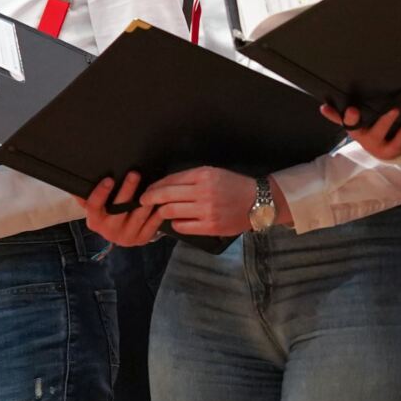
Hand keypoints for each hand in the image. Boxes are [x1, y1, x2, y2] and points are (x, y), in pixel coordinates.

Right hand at [83, 174, 172, 246]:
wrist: (121, 234)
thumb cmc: (107, 213)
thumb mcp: (96, 207)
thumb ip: (86, 195)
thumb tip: (76, 181)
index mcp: (95, 222)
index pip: (93, 206)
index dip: (100, 193)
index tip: (109, 179)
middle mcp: (109, 232)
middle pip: (118, 210)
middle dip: (127, 191)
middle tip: (134, 174)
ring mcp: (126, 237)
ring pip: (138, 216)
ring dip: (145, 200)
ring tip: (151, 185)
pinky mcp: (142, 239)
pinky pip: (152, 224)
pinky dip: (157, 211)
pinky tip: (161, 199)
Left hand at [141, 165, 277, 238]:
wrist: (258, 202)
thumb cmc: (234, 186)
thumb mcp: (214, 173)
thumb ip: (191, 178)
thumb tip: (165, 185)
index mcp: (204, 175)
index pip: (171, 180)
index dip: (155, 186)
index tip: (147, 190)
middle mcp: (204, 191)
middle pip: (166, 195)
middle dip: (150, 198)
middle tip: (143, 201)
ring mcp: (207, 210)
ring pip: (171, 211)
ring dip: (162, 211)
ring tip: (160, 211)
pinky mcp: (210, 226)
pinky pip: (182, 226)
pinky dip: (175, 223)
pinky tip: (177, 221)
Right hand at [323, 102, 400, 160]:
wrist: (386, 154)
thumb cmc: (370, 133)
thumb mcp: (356, 126)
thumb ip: (340, 116)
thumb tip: (323, 106)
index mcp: (354, 129)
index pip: (341, 121)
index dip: (333, 115)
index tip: (325, 107)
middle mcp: (362, 138)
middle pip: (355, 128)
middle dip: (352, 119)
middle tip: (352, 109)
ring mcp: (377, 145)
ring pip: (378, 133)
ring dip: (385, 121)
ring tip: (394, 109)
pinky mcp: (392, 150)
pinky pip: (398, 142)